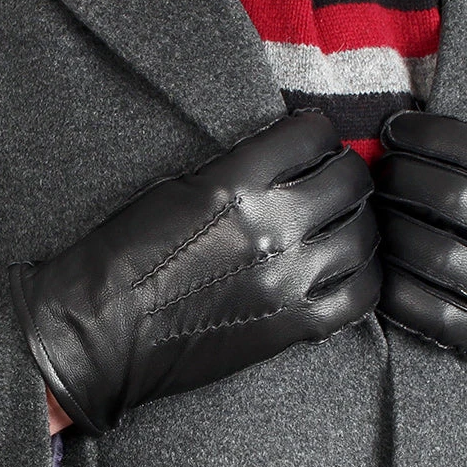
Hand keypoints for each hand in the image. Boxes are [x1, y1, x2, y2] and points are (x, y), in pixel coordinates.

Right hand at [10, 110, 380, 434]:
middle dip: (348, 172)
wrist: (100, 334)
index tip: (316, 141)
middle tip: (339, 178)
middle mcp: (271, 226)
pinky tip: (352, 269)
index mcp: (236, 183)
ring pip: (364, 235)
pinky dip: (366, 278)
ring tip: (347, 223)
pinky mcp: (293, 325)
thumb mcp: (177, 188)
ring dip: (361, 222)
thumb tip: (287, 159)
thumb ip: (239, 171)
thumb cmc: (124, 258)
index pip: (312, 134)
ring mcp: (288, 278)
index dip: (319, 132)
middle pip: (350, 181)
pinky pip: (361, 297)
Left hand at [371, 111, 466, 427]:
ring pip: (429, 250)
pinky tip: (380, 269)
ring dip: (387, 229)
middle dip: (398, 175)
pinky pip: (425, 308)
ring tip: (375, 217)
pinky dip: (391, 286)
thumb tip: (426, 139)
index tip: (396, 129)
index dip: (426, 133)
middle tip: (380, 173)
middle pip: (448, 195)